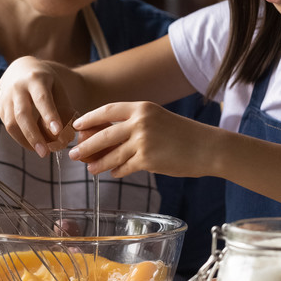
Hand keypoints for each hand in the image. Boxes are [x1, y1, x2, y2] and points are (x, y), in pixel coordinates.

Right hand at [0, 56, 76, 156]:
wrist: (20, 69)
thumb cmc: (45, 81)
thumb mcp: (58, 87)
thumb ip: (64, 108)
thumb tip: (70, 133)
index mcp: (35, 79)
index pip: (42, 99)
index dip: (49, 116)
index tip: (58, 132)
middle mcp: (17, 87)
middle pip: (22, 114)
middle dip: (34, 136)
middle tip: (45, 153)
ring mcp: (6, 98)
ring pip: (12, 124)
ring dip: (26, 141)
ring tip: (41, 152)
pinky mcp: (1, 109)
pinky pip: (9, 127)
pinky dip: (21, 139)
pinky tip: (34, 145)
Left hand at [68, 101, 213, 177]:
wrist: (207, 147)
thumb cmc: (183, 134)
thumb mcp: (157, 120)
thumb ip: (133, 125)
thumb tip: (105, 139)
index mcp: (142, 107)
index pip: (107, 110)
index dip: (89, 119)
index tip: (77, 126)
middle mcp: (140, 122)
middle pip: (103, 135)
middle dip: (85, 146)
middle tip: (73, 154)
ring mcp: (143, 141)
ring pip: (111, 155)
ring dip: (98, 163)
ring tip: (89, 168)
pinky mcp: (147, 160)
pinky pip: (124, 167)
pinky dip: (116, 171)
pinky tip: (112, 173)